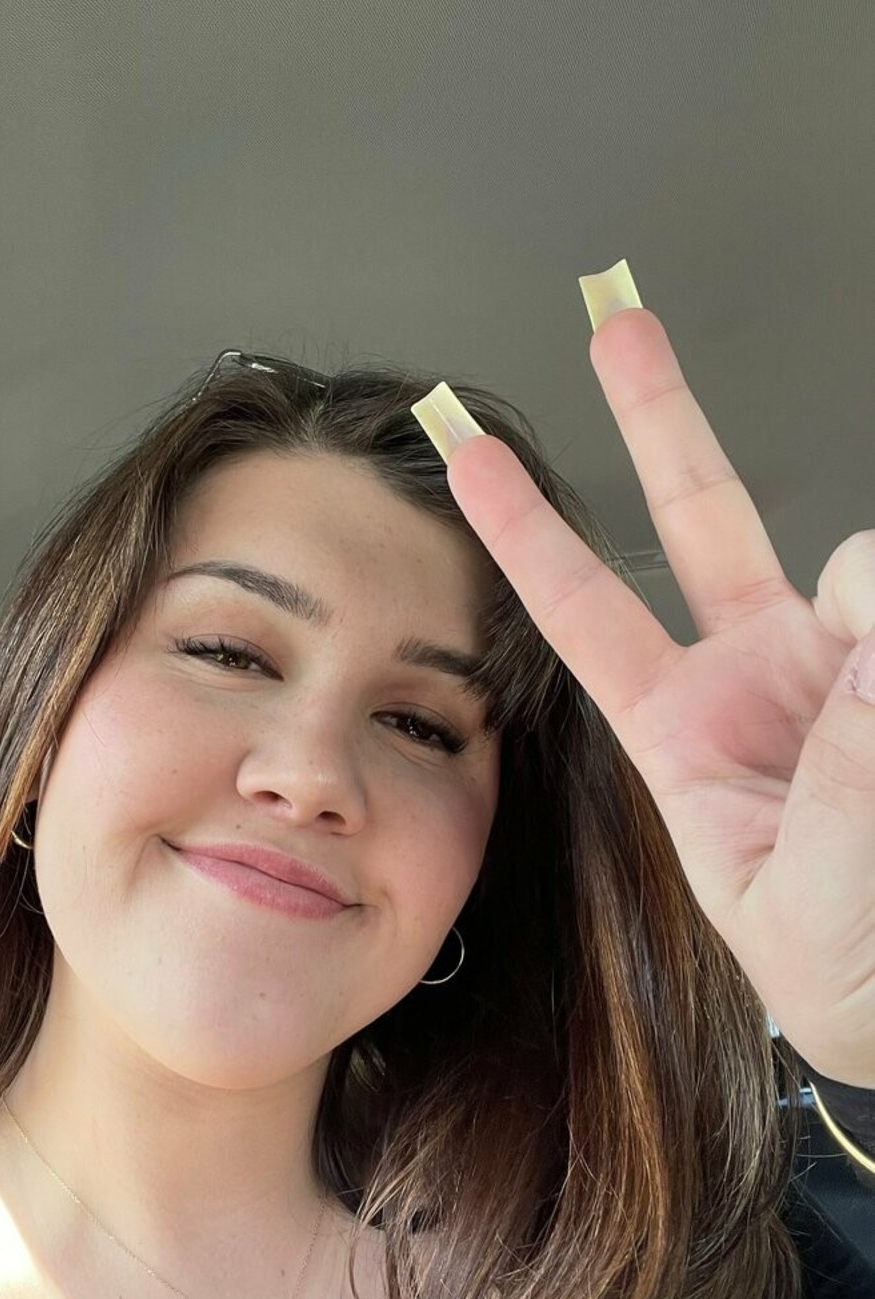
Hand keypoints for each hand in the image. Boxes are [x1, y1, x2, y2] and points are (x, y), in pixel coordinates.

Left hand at [445, 306, 874, 1087]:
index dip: (526, 534)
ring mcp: (840, 659)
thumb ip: (843, 786)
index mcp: (684, 731)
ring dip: (873, 619)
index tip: (465, 459)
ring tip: (871, 735)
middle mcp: (756, 672)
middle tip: (617, 322)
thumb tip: (874, 656)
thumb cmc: (847, 976)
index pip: (586, 612)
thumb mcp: (812, 908)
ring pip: (857, 571)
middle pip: (699, 517)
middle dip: (658, 418)